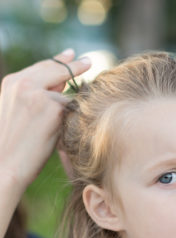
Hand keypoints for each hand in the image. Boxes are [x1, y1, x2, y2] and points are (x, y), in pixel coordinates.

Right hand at [0, 49, 90, 189]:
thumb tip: (61, 85)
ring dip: (73, 108)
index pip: (43, 67)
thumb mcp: (20, 111)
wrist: (5, 165)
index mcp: (13, 82)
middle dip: (75, 66)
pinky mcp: (53, 108)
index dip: (60, 62)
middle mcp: (24, 82)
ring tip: (66, 122)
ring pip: (67, 95)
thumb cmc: (14, 145)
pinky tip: (68, 133)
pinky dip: (74, 122)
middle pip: (57, 69)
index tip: (73, 55)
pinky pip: (73, 112)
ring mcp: (39, 94)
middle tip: (89, 61)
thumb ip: (38, 95)